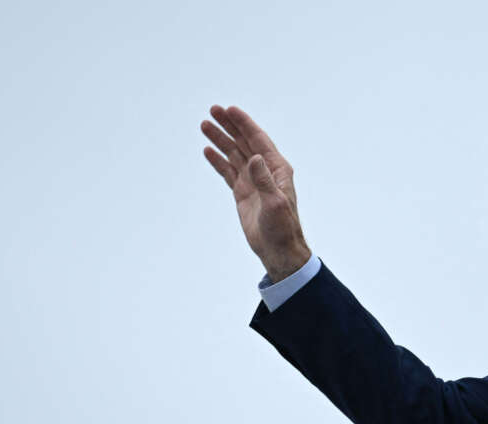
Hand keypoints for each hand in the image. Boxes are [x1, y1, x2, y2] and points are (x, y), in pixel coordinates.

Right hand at [202, 105, 310, 280]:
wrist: (278, 249)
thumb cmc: (283, 227)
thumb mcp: (275, 203)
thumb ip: (264, 179)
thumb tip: (254, 157)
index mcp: (278, 169)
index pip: (259, 140)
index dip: (245, 124)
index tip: (230, 110)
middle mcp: (265, 171)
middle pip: (244, 142)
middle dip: (230, 126)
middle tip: (212, 110)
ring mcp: (253, 181)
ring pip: (234, 155)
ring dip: (221, 140)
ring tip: (204, 125)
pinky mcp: (243, 193)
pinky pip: (228, 172)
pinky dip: (218, 160)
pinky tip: (208, 150)